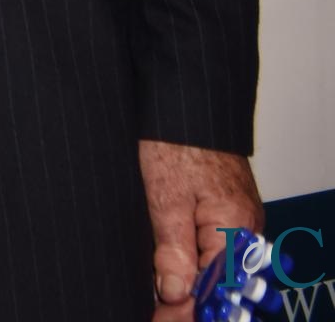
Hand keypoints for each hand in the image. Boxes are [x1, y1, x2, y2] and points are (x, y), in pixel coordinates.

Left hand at [140, 138, 263, 318]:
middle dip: (188, 302)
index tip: (160, 319)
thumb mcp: (166, 197)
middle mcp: (243, 228)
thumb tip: (175, 292)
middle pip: (220, 282)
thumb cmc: (178, 138)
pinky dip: (192, 263)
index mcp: (236, 229)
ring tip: (159, 302)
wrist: (186, 100)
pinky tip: (170, 272)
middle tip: (156, 314)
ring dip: (188, 285)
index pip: (217, 288)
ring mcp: (235, 219)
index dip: (187, 310)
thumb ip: (172, 248)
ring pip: (214, 267)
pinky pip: (211, 247)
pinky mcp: (222, 209)